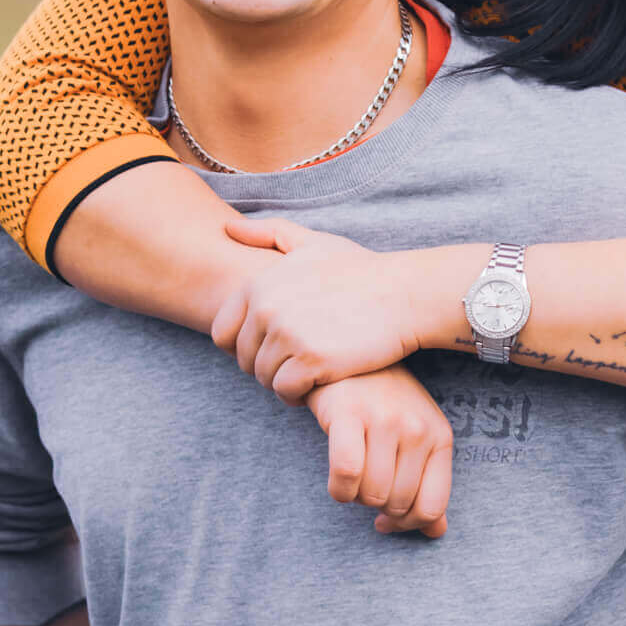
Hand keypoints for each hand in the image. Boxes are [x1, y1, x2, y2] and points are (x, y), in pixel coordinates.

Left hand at [212, 215, 426, 404]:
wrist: (403, 293)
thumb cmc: (360, 270)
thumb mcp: (313, 242)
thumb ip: (268, 234)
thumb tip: (228, 230)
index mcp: (258, 285)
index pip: (223, 333)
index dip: (243, 347)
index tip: (271, 348)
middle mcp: (266, 309)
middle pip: (244, 359)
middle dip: (266, 365)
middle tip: (296, 362)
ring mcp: (287, 335)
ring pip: (264, 377)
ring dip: (283, 382)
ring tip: (308, 373)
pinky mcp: (311, 360)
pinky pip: (286, 391)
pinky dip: (297, 395)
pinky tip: (317, 385)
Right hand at [306, 366, 454, 535]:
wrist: (347, 359)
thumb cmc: (382, 405)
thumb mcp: (415, 440)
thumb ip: (428, 485)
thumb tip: (435, 533)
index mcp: (440, 437)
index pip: (432, 507)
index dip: (406, 525)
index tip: (385, 520)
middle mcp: (417, 428)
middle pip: (397, 504)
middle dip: (376, 506)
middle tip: (364, 486)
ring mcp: (384, 420)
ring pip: (371, 494)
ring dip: (356, 497)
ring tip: (352, 476)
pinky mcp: (348, 415)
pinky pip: (346, 475)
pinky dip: (338, 490)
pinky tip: (337, 481)